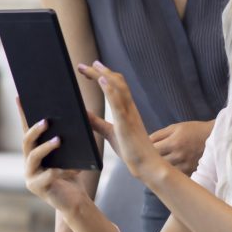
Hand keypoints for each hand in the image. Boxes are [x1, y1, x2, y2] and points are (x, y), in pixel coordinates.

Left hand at [79, 61, 162, 179]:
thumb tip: (83, 113)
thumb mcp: (110, 133)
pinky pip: (118, 103)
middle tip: (83, 65)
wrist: (148, 166)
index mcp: (127, 110)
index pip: (117, 85)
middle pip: (117, 82)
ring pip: (119, 88)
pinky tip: (102, 80)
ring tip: (91, 67)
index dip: (104, 75)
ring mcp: (129, 115)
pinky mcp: (126, 124)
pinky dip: (110, 89)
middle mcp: (130, 108)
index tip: (91, 68)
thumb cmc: (132, 151)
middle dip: (100, 71)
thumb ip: (97, 122)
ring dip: (104, 75)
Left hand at [149, 120, 214, 173]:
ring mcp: (185, 166)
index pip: (152, 150)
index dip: (145, 151)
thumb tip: (144, 141)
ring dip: (159, 169)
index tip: (140, 151)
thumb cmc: (192, 130)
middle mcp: (179, 156)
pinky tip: (166, 172)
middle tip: (144, 160)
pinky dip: (170, 174)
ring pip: (165, 172)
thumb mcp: (174, 127)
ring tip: (154, 166)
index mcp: (173, 143)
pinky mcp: (191, 172)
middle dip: (150, 161)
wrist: (214, 137)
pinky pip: (176, 176)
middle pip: (157, 162)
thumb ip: (158, 135)